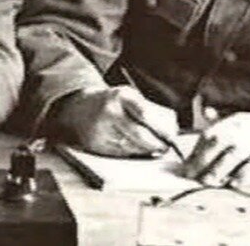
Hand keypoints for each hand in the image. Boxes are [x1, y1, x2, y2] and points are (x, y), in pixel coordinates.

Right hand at [50, 86, 177, 156]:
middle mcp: (108, 111)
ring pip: (131, 146)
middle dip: (155, 144)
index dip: (160, 128)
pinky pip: (120, 153)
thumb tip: (170, 131)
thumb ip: (148, 109)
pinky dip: (132, 154)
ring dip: (145, 151)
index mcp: (119, 95)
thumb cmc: (112, 104)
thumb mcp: (128, 97)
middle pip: (138, 134)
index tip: (170, 136)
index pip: (144, 113)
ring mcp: (100, 128)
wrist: (79, 108)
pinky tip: (137, 151)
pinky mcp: (95, 144)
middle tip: (165, 147)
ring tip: (154, 149)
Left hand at [180, 112, 249, 186]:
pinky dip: (240, 176)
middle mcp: (243, 129)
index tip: (186, 165)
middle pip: (216, 145)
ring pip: (230, 157)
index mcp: (234, 121)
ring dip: (217, 171)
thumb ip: (225, 121)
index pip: (209, 135)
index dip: (195, 151)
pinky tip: (232, 183)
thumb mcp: (245, 122)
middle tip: (191, 176)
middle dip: (201, 162)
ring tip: (207, 182)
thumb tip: (206, 112)